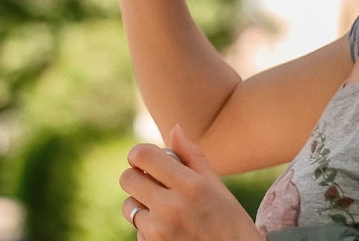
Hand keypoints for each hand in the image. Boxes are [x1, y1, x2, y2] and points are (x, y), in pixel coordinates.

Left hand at [120, 126, 263, 240]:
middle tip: (152, 182)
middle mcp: (171, 208)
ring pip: (129, 206)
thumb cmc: (231, 223)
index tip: (144, 159)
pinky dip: (148, 229)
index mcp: (191, 186)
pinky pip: (137, 230)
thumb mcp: (217, 187)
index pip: (143, 156)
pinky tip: (171, 232)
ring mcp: (160, 232)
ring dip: (141, 205)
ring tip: (165, 211)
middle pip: (128, 179)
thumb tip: (174, 128)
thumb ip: (192, 156)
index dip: (138, 154)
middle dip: (137, 177)